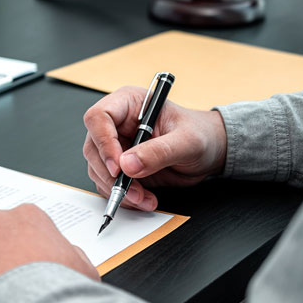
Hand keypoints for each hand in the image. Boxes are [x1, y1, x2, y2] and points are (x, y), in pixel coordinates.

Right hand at [82, 86, 227, 210]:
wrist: (209, 151)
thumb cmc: (200, 134)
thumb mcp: (187, 141)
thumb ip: (159, 152)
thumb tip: (128, 165)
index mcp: (128, 103)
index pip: (98, 117)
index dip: (103, 142)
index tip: (119, 167)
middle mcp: (117, 123)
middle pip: (93, 147)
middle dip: (111, 174)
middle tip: (133, 191)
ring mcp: (116, 145)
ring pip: (98, 169)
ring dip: (117, 189)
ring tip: (143, 198)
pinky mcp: (119, 166)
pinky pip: (108, 183)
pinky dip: (123, 196)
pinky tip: (143, 199)